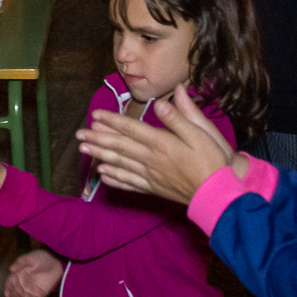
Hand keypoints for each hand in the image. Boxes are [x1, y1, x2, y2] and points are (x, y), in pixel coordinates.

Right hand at [4, 249, 63, 296]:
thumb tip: (11, 269)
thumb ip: (21, 262)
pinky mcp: (40, 295)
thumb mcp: (30, 257)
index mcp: (18, 275)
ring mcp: (31, 290)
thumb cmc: (41, 257)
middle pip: (17, 294)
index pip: (11, 283)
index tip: (7, 295)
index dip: (8, 289)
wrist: (55, 261)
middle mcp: (23, 284)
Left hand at [75, 84, 234, 203]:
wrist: (217, 194)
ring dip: (100, 156)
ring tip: (84, 151)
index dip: (111, 121)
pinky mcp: (154, 189)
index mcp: (161, 143)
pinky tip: (103, 175)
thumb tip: (161, 102)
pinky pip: (129, 183)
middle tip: (79, 134)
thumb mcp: (200, 134)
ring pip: (120, 164)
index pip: (131, 129)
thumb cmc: (212, 161)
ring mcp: (151, 176)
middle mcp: (151, 159)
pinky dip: (114, 179)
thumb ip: (179, 118)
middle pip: (120, 146)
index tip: (94, 115)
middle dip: (98, 139)